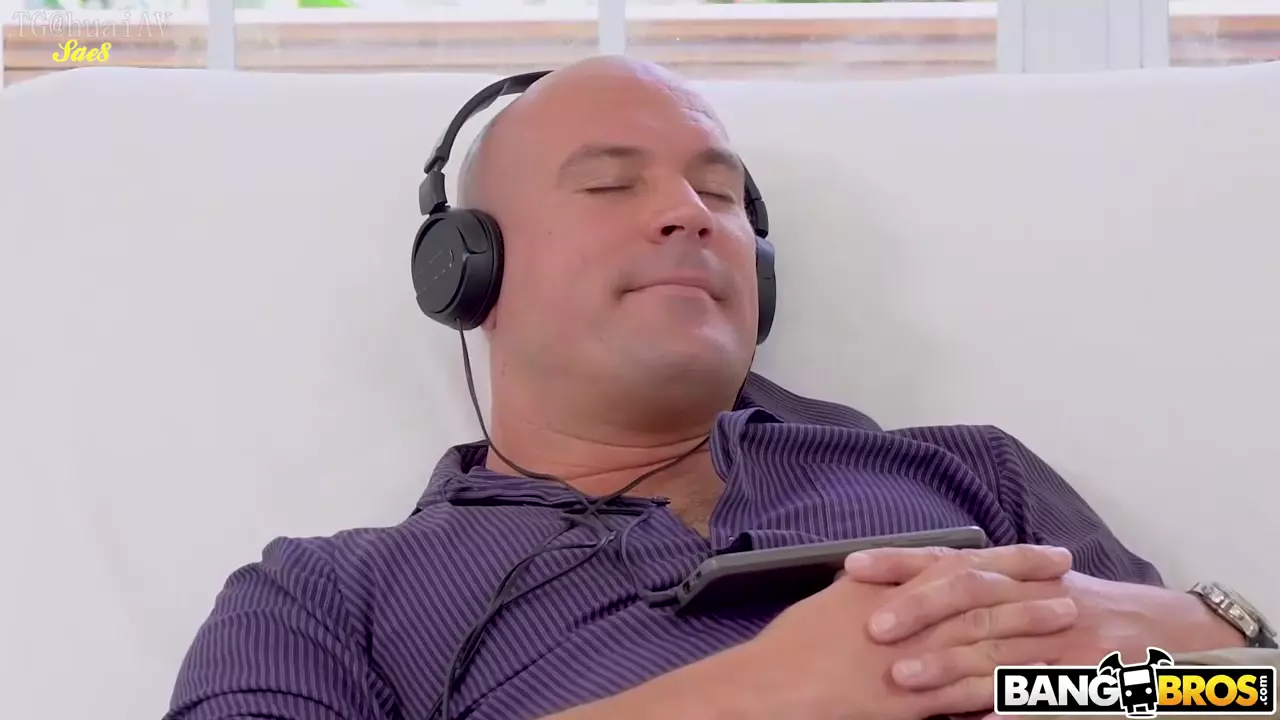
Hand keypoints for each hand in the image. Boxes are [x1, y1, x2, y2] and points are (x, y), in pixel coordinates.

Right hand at [737, 544, 1077, 719]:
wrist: (771, 683)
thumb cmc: (795, 642)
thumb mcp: (837, 598)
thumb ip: (878, 585)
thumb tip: (902, 572)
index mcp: (894, 588)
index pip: (965, 565)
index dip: (1012, 559)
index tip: (1049, 555)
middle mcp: (911, 618)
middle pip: (984, 601)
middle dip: (1032, 594)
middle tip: (1072, 590)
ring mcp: (914, 660)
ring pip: (985, 643)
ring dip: (1029, 636)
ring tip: (1066, 631)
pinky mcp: (911, 703)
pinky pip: (967, 694)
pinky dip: (1001, 689)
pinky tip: (1033, 686)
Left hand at [845, 545, 1246, 686]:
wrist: (1168, 631)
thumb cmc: (1084, 608)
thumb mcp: (1032, 584)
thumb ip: (976, 585)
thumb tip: (901, 589)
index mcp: (1016, 574)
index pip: (949, 560)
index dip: (902, 562)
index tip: (853, 567)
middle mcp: (1036, 598)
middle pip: (970, 597)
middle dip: (919, 611)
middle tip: (874, 630)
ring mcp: (1063, 641)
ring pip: (998, 651)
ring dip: (949, 667)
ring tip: (903, 682)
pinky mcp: (1088, 683)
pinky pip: (1046, 699)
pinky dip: (1014, 709)